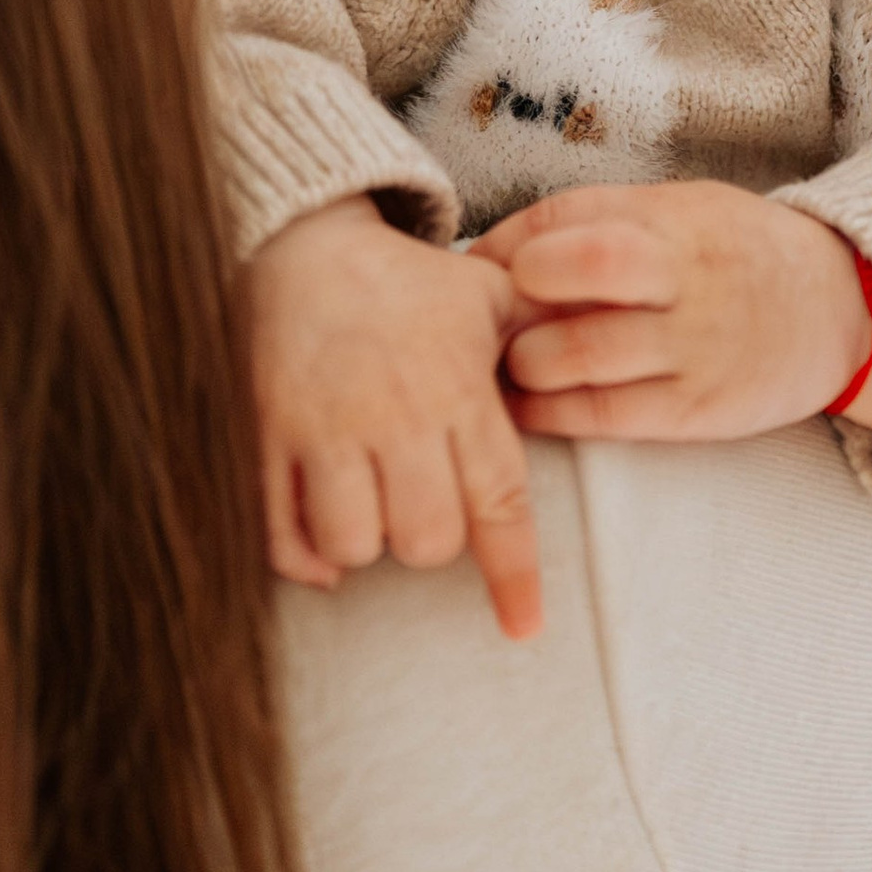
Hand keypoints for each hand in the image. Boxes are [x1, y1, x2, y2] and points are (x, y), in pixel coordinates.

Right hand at [243, 197, 543, 638]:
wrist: (300, 245)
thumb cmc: (406, 282)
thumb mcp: (486, 294)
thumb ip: (542, 333)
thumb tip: (607, 342)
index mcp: (457, 388)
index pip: (498, 500)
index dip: (512, 574)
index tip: (523, 627)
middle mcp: (394, 416)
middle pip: (425, 539)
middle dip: (429, 541)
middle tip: (422, 502)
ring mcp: (324, 429)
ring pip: (353, 544)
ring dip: (365, 544)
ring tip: (369, 507)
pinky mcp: (265, 436)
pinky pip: (279, 533)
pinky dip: (303, 558)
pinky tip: (321, 544)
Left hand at [475, 180, 871, 447]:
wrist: (842, 308)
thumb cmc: (737, 255)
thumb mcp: (684, 211)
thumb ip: (606, 224)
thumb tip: (500, 251)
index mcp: (672, 216)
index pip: (567, 216)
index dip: (506, 244)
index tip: (476, 268)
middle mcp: (683, 274)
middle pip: (578, 268)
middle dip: (517, 292)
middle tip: (489, 317)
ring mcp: (694, 343)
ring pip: (579, 351)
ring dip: (522, 361)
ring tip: (503, 365)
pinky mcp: (699, 408)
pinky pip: (605, 414)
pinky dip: (551, 412)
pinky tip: (525, 406)